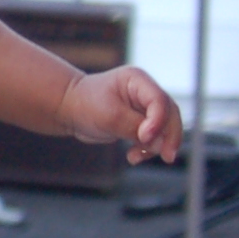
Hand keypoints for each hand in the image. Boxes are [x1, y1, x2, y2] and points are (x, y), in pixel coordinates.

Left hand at [60, 66, 183, 163]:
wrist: (68, 108)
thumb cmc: (85, 104)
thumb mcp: (108, 115)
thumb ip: (135, 128)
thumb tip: (160, 145)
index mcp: (137, 80)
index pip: (159, 100)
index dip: (158, 121)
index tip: (144, 138)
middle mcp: (145, 91)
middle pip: (170, 114)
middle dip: (169, 136)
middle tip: (167, 157)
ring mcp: (144, 107)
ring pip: (165, 128)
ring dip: (156, 146)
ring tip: (135, 157)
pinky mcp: (141, 122)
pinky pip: (153, 137)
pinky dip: (147, 149)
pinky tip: (133, 157)